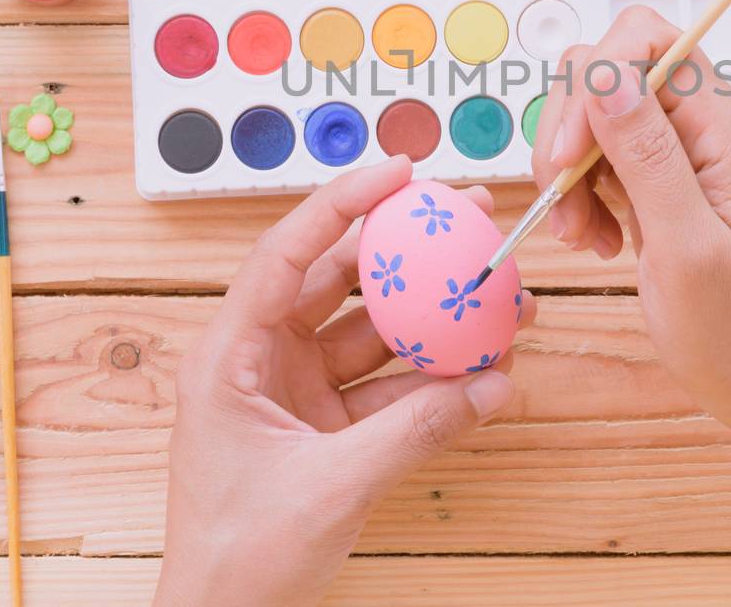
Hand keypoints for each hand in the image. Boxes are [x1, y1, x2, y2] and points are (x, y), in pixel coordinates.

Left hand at [154, 156, 535, 606]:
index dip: (342, 203)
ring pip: (373, 333)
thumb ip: (415, 432)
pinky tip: (488, 369)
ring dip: (433, 318)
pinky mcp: (325, 426)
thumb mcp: (331, 488)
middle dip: (405, 247)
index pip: (285, 253)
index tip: (401, 173)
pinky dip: (433, 378)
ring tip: (500, 298)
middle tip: (466, 217)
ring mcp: (295, 391)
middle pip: (338, 279)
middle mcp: (260, 359)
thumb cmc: (238, 558)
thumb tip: (493, 387)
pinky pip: (387, 385)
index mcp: (229, 355)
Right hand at [530, 6, 730, 431]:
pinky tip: (595, 239)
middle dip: (568, 133)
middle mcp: (702, 123)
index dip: (592, 84)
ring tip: (581, 234)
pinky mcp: (653, 175)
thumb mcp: (686, 247)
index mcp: (723, 126)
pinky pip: (593, 154)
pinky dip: (577, 193)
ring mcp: (676, 148)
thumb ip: (647, 155)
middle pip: (605, 70)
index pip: (644, 40)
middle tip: (564, 206)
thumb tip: (606, 74)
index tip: (568, 157)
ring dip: (566, 171)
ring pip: (590, 113)